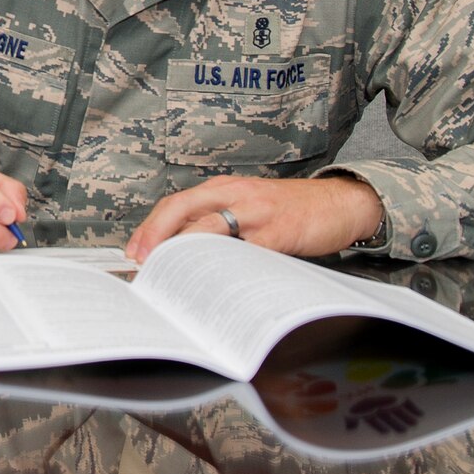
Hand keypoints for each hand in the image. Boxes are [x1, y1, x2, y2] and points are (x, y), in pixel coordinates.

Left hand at [125, 175, 382, 263]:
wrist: (339, 203)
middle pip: (182, 208)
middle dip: (155, 235)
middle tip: (141, 262)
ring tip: (169, 274)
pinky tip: (214, 285)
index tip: (133, 252)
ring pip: (209, 227)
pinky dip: (227, 268)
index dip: (150, 227)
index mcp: (224, 188)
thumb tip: (183, 256)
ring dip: (183, 252)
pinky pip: (247, 252)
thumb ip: (220, 224)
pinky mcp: (279, 231)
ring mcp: (257, 211)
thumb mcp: (249, 208)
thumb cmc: (290, 211)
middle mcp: (235, 194)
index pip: (175, 203)